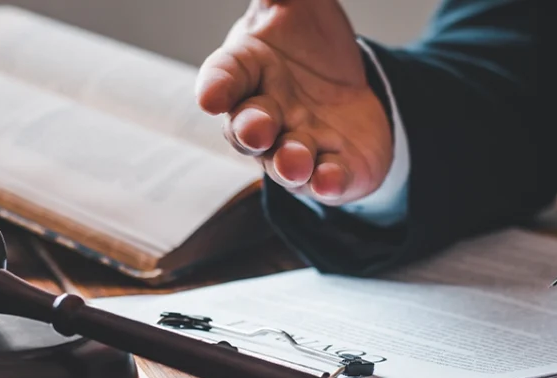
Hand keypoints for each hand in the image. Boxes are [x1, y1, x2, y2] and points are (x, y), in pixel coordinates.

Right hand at [196, 0, 392, 203]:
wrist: (346, 84)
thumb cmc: (306, 41)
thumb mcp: (294, 4)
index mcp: (248, 69)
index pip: (224, 77)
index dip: (216, 87)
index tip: (210, 97)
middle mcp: (265, 114)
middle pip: (247, 128)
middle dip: (250, 131)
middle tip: (256, 130)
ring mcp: (297, 145)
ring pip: (284, 161)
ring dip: (288, 163)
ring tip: (295, 162)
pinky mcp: (333, 168)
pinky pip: (327, 180)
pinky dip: (328, 182)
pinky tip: (331, 179)